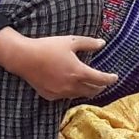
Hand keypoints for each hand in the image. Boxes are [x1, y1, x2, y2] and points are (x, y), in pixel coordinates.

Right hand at [0, 29, 117, 101]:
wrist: (24, 58)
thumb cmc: (48, 47)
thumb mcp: (70, 41)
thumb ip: (89, 43)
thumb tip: (102, 43)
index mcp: (79, 72)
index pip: (101, 80)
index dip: (110, 79)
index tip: (115, 77)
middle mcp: (72, 86)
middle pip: (93, 91)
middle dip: (100, 87)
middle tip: (103, 82)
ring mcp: (61, 93)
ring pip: (80, 95)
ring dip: (87, 90)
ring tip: (89, 85)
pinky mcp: (50, 96)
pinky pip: (65, 96)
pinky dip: (71, 92)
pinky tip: (70, 86)